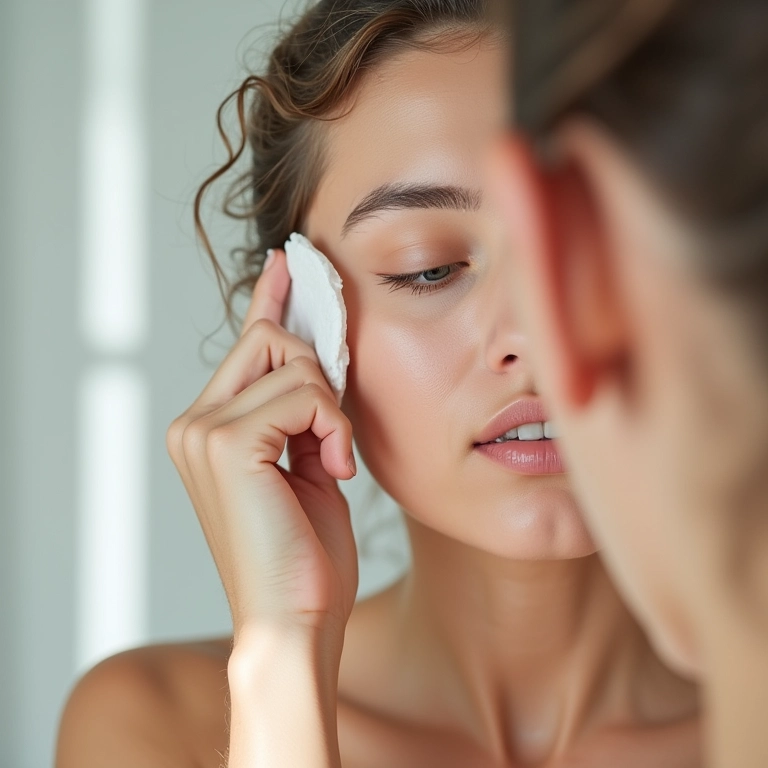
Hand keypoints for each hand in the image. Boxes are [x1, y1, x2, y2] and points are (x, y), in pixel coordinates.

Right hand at [166, 249, 358, 639]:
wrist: (296, 620)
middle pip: (273, 340)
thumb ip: (300, 408)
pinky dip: (334, 427)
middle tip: (332, 434)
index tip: (288, 263)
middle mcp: (194, 422)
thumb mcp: (307, 463)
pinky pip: (305, 394)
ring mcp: (204, 431)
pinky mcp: (229, 443)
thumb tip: (312, 354)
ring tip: (332, 462)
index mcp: (208, 427)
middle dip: (319, 377)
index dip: (273, 301)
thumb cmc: (305, 551)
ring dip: (331, 410)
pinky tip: (334, 470)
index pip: (247, 343)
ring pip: (294, 363)